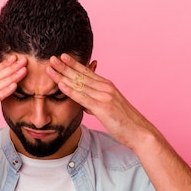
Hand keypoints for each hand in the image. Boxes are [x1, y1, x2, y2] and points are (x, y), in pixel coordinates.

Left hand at [47, 53, 190, 190]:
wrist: (140, 132)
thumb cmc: (125, 123)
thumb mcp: (109, 110)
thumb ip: (96, 104)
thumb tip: (85, 105)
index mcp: (107, 86)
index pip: (87, 72)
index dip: (74, 64)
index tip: (62, 57)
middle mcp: (105, 87)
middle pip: (81, 74)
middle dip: (65, 66)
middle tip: (51, 58)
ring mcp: (104, 96)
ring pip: (79, 83)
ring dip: (63, 75)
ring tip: (50, 67)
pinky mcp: (102, 107)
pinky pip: (82, 97)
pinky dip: (70, 90)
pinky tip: (60, 84)